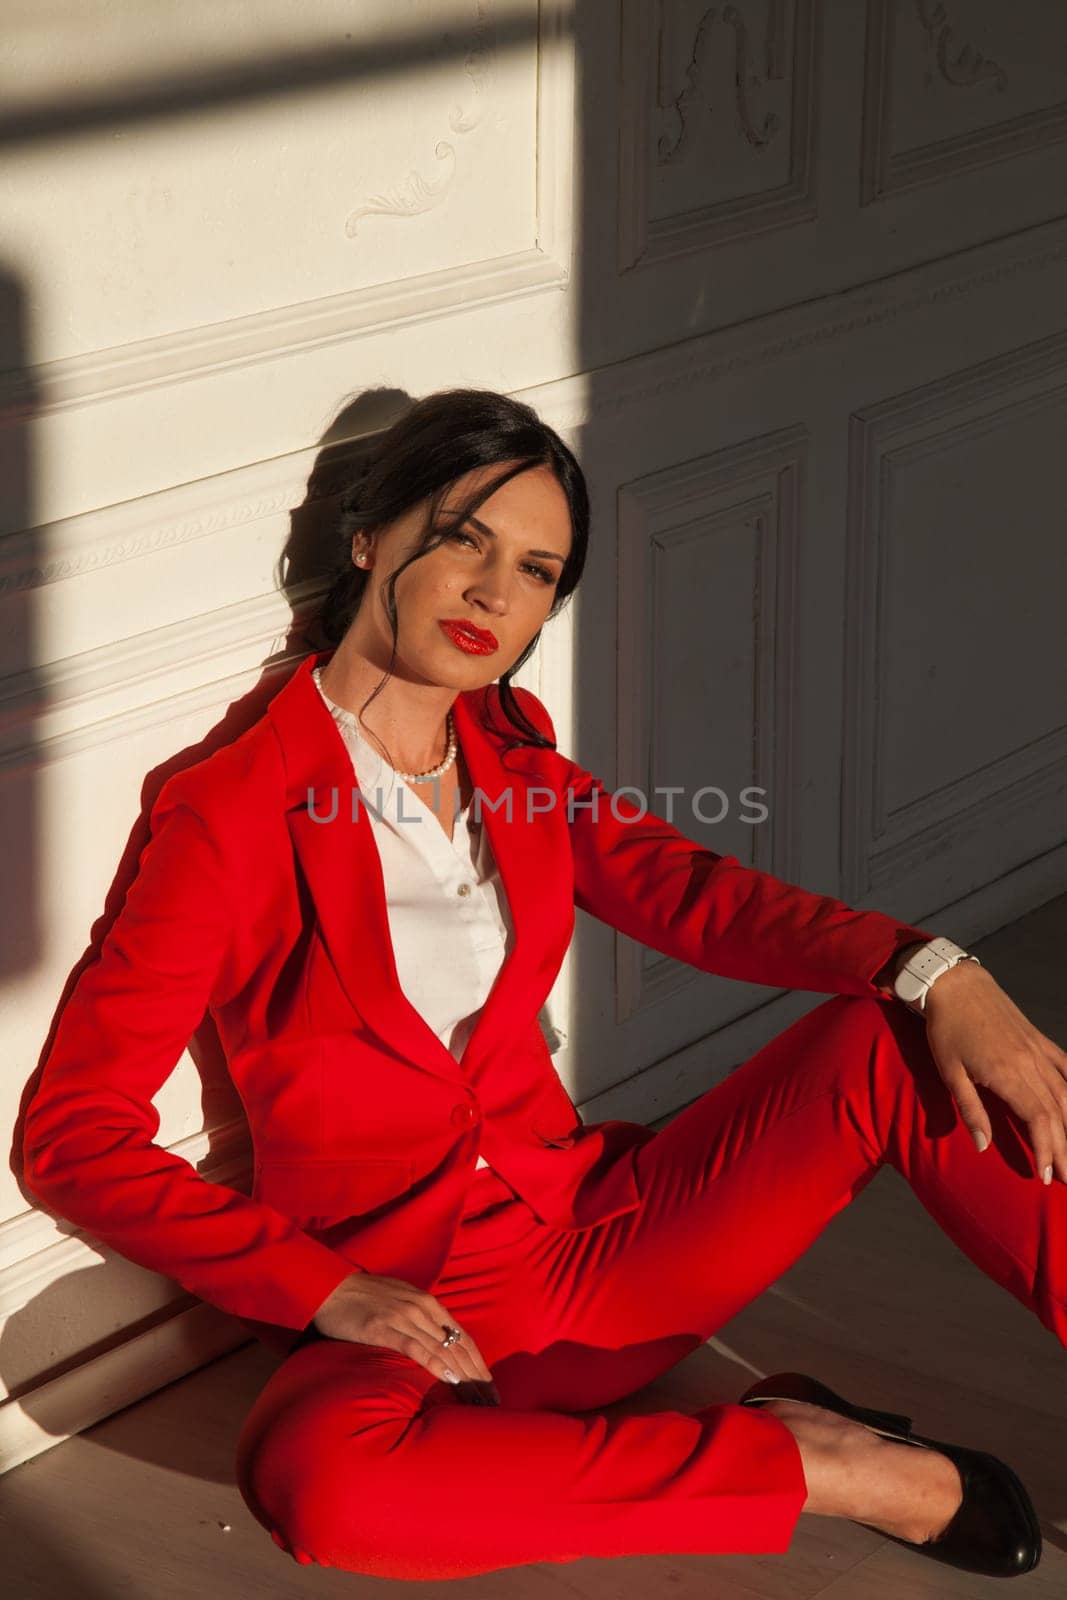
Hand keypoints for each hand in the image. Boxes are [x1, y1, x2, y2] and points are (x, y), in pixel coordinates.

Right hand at [310, 1271, 499, 1397]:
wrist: (330, 1287)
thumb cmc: (365, 1297)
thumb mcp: (401, 1302)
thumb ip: (421, 1320)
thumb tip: (437, 1346)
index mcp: (429, 1304)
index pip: (463, 1337)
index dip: (479, 1364)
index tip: (490, 1388)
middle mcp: (422, 1309)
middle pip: (459, 1346)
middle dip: (477, 1377)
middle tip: (491, 1404)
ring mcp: (404, 1317)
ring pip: (443, 1350)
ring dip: (463, 1378)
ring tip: (476, 1402)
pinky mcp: (384, 1328)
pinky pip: (416, 1348)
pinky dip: (435, 1363)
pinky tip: (449, 1379)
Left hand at [922, 961, 1066, 1183]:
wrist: (956, 984)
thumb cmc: (946, 1028)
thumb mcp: (949, 1071)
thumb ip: (969, 1110)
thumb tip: (982, 1146)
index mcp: (1007, 1074)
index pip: (1037, 1121)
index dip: (1045, 1151)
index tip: (1045, 1176)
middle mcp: (1030, 1063)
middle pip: (1056, 1114)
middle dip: (1063, 1149)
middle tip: (1066, 1179)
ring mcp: (1038, 1050)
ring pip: (1065, 1094)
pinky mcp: (1039, 1040)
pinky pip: (1066, 1066)